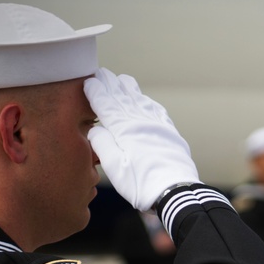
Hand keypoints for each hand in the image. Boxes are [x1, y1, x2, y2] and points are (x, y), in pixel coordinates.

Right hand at [84, 68, 198, 212]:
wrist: (175, 191)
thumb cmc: (141, 183)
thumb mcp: (113, 167)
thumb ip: (102, 143)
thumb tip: (95, 129)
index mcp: (124, 128)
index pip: (105, 103)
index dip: (96, 91)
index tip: (88, 81)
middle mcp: (141, 121)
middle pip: (122, 97)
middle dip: (110, 84)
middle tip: (101, 73)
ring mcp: (157, 125)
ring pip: (140, 100)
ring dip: (128, 88)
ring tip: (122, 80)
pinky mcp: (170, 133)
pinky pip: (156, 111)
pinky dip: (147, 102)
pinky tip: (145, 100)